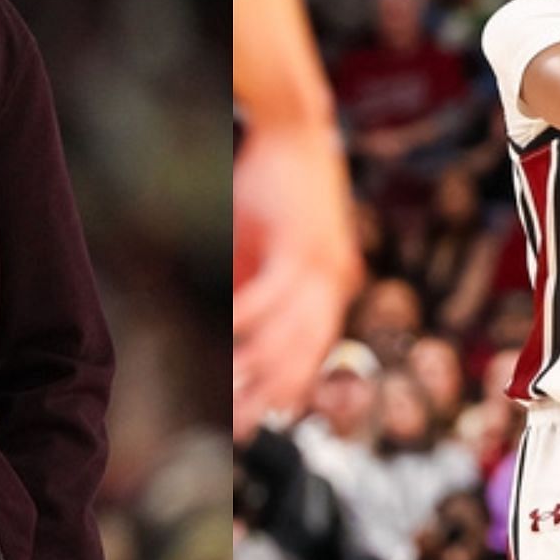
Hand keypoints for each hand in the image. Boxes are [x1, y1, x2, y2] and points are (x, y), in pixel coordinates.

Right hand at [232, 124, 363, 442]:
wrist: (296, 127)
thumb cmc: (275, 185)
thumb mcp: (264, 246)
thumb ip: (253, 288)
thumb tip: (230, 333)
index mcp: (333, 290)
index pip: (311, 359)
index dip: (283, 396)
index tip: (252, 425)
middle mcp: (337, 286)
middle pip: (302, 363)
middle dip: (266, 401)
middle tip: (234, 432)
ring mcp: (323, 269)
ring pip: (287, 340)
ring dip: (252, 372)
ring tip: (223, 396)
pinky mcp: (301, 248)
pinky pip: (268, 300)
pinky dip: (242, 324)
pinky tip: (222, 341)